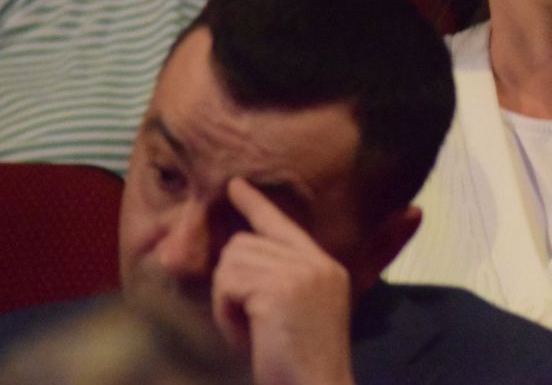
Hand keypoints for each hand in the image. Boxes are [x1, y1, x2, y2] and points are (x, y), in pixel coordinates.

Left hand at [212, 178, 355, 384]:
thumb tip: (238, 256)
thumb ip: (282, 281)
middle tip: (245, 323)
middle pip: (245, 243)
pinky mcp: (279, 289)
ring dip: (227, 301)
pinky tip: (245, 338)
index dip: (256, 204)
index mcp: (325, 267)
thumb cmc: (301, 365)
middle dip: (231, 282)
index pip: (284, 224)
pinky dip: (226, 316)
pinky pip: (229, 284)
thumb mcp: (299, 313)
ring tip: (249, 332)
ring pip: (232, 261)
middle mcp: (316, 263)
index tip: (236, 186)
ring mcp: (300, 273)